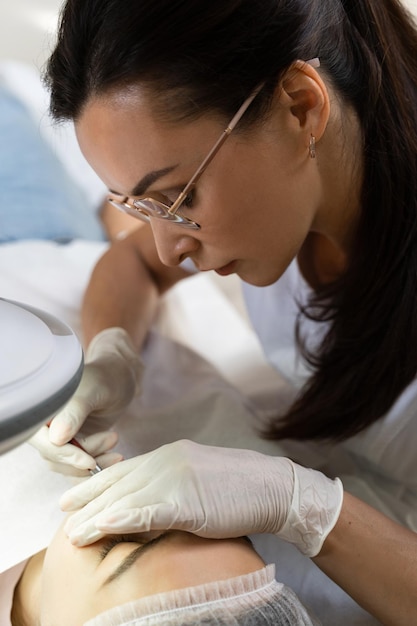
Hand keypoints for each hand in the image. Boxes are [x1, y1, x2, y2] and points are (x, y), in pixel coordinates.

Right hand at [29, 327, 143, 474]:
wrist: (119, 379)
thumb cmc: (105, 377)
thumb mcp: (92, 390)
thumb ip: (74, 411)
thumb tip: (56, 439)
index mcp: (41, 408)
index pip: (43, 440)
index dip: (64, 454)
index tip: (89, 460)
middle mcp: (45, 425)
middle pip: (54, 457)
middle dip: (85, 455)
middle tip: (112, 438)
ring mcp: (58, 437)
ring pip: (67, 465)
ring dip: (94, 460)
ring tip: (114, 438)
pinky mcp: (73, 446)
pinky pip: (78, 466)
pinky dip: (97, 465)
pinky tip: (114, 456)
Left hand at [61, 439, 342, 555]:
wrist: (272, 486)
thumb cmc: (239, 487)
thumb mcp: (198, 478)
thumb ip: (172, 484)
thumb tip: (149, 502)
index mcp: (170, 454)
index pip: (124, 469)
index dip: (96, 484)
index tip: (74, 496)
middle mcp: (167, 460)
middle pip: (119, 482)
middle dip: (88, 501)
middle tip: (63, 516)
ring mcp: (176, 477)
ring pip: (127, 498)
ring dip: (97, 516)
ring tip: (74, 532)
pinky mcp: (187, 499)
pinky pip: (147, 511)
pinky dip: (122, 520)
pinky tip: (103, 527)